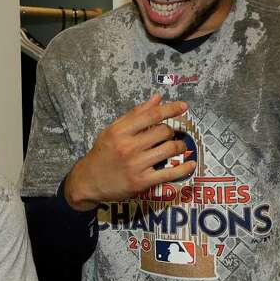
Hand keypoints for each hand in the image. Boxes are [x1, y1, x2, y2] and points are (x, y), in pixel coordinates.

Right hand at [64, 96, 196, 210]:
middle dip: (171, 131)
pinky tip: (191, 164)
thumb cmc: (102, 154)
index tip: (183, 107)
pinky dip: (183, 168)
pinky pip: (169, 173)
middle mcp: (128, 147)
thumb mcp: (113, 130)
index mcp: (120, 132)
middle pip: (163, 132)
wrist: (88, 181)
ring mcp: (136, 165)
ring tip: (178, 147)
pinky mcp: (142, 182)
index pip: (152, 116)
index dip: (171, 109)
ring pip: (169, 150)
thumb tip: (157, 99)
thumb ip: (135, 114)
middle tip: (171, 134)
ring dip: (179, 146)